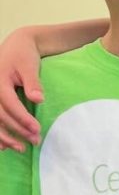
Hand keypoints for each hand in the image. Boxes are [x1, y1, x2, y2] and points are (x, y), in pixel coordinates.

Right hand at [0, 29, 43, 151]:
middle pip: (0, 116)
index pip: (9, 104)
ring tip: (21, 148)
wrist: (16, 46)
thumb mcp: (30, 66)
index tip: (36, 129)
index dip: (22, 118)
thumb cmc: (24, 55)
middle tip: (35, 140)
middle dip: (16, 130)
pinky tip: (4, 146)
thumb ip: (33, 83)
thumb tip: (38, 100)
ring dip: (5, 137)